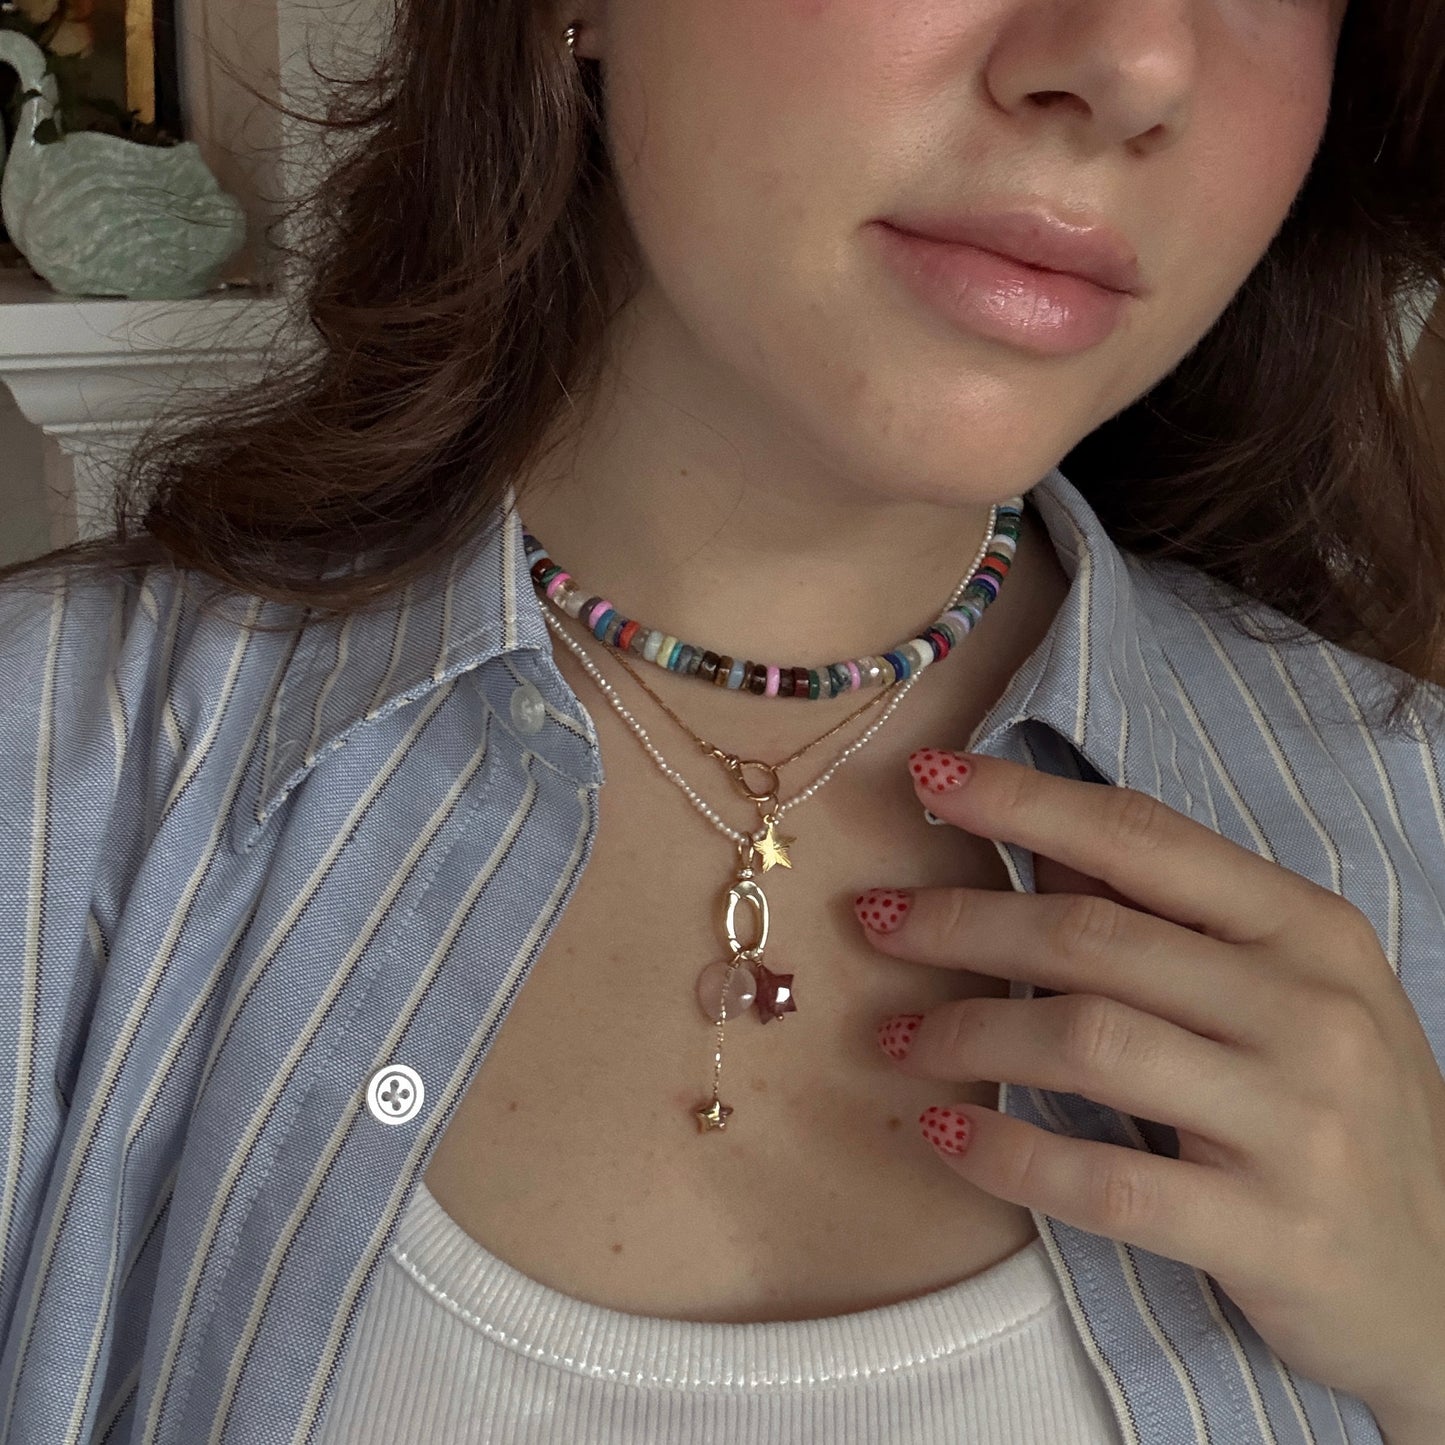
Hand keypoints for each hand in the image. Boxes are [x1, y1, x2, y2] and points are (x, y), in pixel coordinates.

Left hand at [857, 749, 1444, 1424]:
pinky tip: (946, 1133)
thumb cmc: (1340, 1112)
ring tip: (897, 1039)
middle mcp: (1310, 1006)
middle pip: (1093, 934)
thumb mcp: (1283, 994)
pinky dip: (1007, 1152)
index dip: (1023, 803)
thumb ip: (1166, 921)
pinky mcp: (1273, 1230)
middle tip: (874, 921)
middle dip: (962, 922)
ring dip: (967, 1030)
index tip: (927, 781)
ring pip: (1088, 1040)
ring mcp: (1299, 1119)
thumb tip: (1036, 851)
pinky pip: (1104, 1180)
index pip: (1142, 838)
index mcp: (1307, 929)